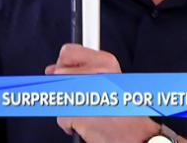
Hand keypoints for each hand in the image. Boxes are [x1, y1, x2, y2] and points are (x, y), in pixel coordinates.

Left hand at [45, 45, 159, 142]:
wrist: (133, 134)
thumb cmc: (124, 111)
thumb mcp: (109, 78)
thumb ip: (80, 68)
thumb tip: (52, 69)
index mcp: (105, 61)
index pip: (67, 52)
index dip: (64, 65)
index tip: (67, 73)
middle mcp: (94, 73)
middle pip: (58, 73)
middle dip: (64, 87)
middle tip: (82, 96)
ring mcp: (83, 90)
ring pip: (56, 94)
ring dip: (67, 105)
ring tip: (87, 110)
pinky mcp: (74, 111)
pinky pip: (60, 115)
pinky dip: (69, 123)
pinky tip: (86, 122)